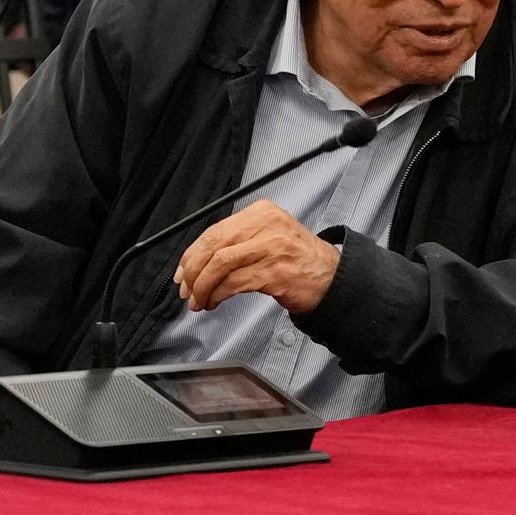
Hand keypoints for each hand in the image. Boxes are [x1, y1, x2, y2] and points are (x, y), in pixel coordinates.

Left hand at [173, 201, 341, 317]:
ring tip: (199, 301)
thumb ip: (240, 239)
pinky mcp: (275, 272)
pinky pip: (235, 283)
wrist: (332, 278)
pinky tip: (215, 302)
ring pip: (221, 264)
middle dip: (194, 271)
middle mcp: (267, 226)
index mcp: (263, 212)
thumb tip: (200, 259)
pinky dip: (218, 294)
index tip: (183, 271)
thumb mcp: (271, 235)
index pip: (216, 230)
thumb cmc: (301, 260)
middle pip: (215, 245)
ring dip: (203, 287)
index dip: (192, 253)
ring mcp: (272, 248)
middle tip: (187, 289)